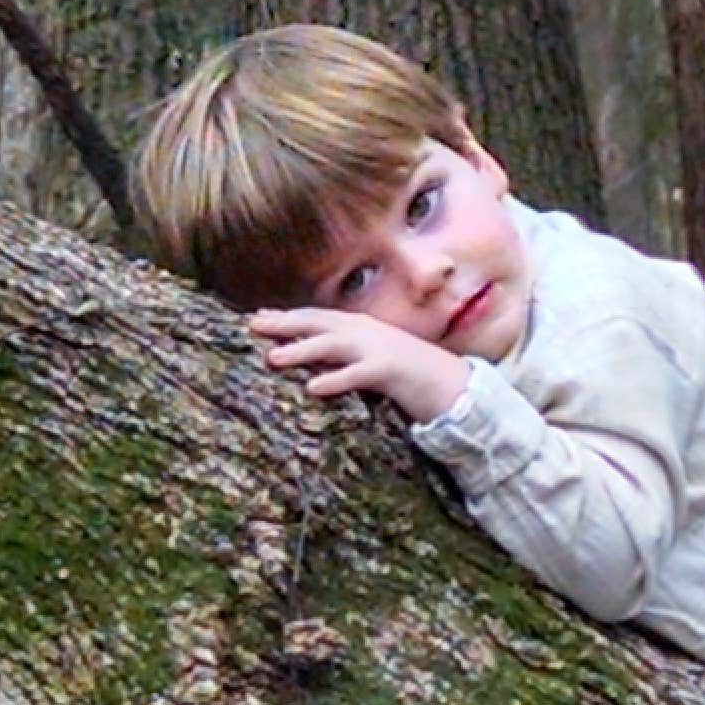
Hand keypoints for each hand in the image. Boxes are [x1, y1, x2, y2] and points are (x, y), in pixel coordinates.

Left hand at [245, 306, 471, 422]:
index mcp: (360, 327)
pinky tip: (313, 387)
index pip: (316, 318)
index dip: (286, 317)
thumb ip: (343, 355)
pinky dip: (335, 379)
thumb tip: (309, 359)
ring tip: (273, 358)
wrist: (452, 384)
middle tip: (252, 325)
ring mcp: (378, 348)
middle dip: (284, 324)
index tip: (256, 317)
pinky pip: (358, 375)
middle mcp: (365, 331)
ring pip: (333, 345)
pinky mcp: (390, 371)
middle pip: (318, 324)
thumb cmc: (407, 373)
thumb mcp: (370, 358)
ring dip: (301, 350)